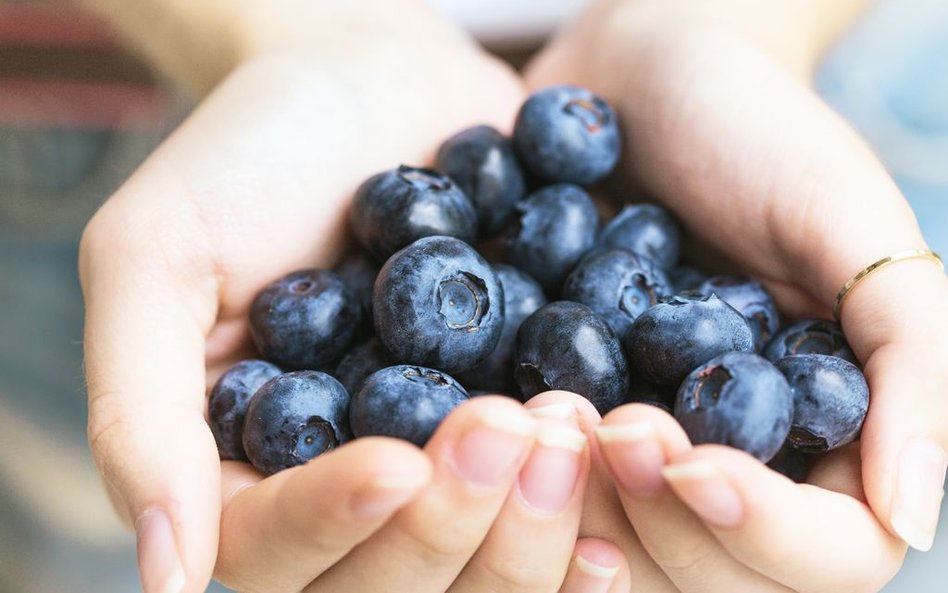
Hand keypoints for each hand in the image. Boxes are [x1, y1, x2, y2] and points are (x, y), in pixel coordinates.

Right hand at [78, 5, 627, 590]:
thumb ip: (141, 412)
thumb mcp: (157, 256)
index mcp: (248, 473)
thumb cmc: (248, 155)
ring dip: (533, 518)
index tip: (395, 461)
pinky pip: (563, 504)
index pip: (278, 552)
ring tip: (566, 421)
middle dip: (452, 520)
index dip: (336, 522)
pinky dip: (599, 499)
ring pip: (488, 566)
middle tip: (506, 423)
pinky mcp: (519, 424)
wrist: (374, 81)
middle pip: (397, 580)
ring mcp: (443, 468)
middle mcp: (348, 493)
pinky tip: (624, 456)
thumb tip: (162, 575)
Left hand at [526, 1, 947, 590]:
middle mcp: (728, 461)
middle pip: (706, 578)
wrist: (634, 80)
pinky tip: (494, 414)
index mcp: (823, 438)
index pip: (825, 556)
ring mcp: (637, 449)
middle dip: (653, 519)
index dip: (759, 531)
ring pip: (609, 556)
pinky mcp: (559, 416)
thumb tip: (912, 514)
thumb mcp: (851, 223)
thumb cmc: (755, 132)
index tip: (686, 457)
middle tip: (605, 422)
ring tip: (542, 411)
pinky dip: (509, 476)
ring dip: (571, 510)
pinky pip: (534, 489)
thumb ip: (910, 359)